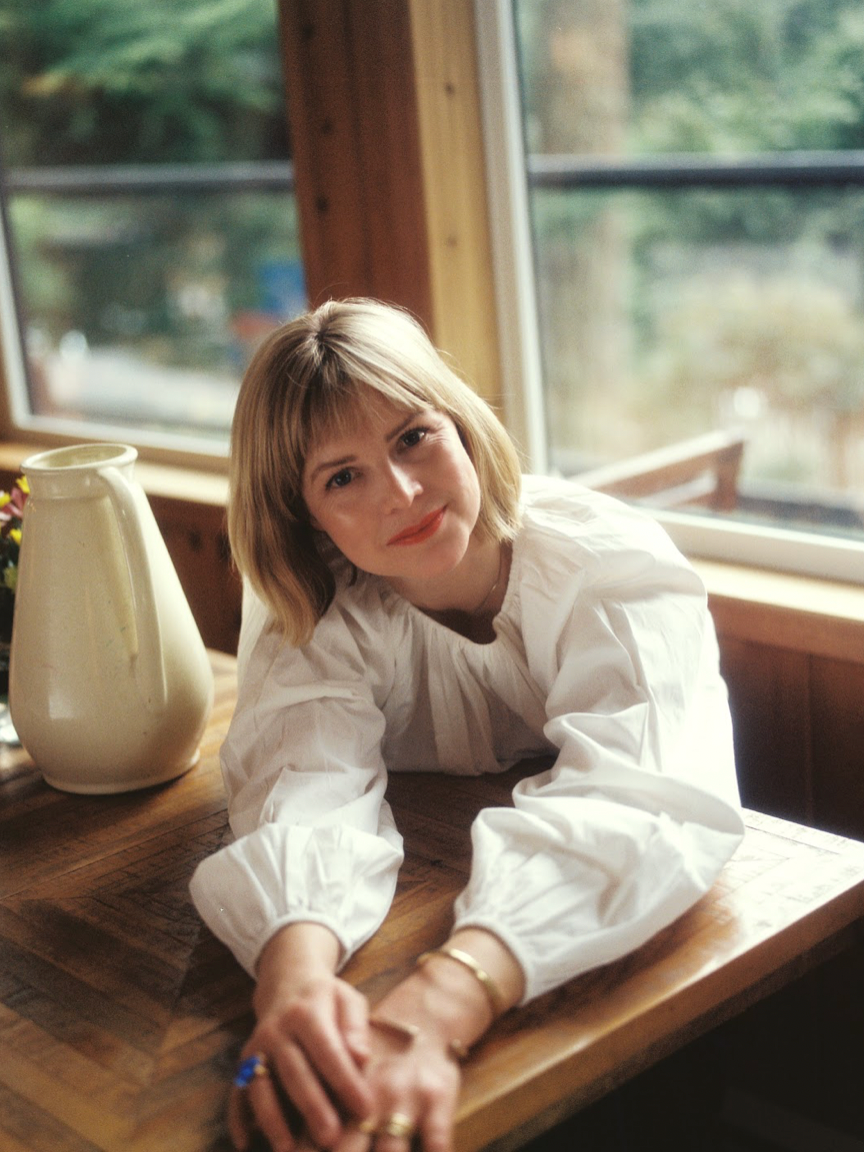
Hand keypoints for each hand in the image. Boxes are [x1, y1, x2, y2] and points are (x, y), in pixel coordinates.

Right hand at [228, 924, 373, 1151]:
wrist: (287, 981)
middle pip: (294, 1072)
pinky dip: (238, 1119)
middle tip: (331, 1138)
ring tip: (289, 1149)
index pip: (328, 1050)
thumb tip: (362, 1057)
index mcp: (307, 1012)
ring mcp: (256, 1048)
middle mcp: (276, 1030)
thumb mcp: (348, 1000)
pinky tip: (245, 1144)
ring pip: (261, 1086)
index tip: (365, 1109)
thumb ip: (356, 1028)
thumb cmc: (326, 998)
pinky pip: (236, 1092)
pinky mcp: (244, 1063)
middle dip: (312, 1107)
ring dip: (273, 1120)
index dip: (346, 1081)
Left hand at [329, 928, 524, 1151]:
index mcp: (341, 1092)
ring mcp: (405, 1100)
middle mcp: (370, 1097)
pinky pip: (437, 1141)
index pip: (315, 1139)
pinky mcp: (438, 1100)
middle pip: (345, 1148)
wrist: (424, 1018)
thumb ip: (320, 1103)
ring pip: (391, 1151)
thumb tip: (288, 1147)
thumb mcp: (345, 1072)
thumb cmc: (377, 1057)